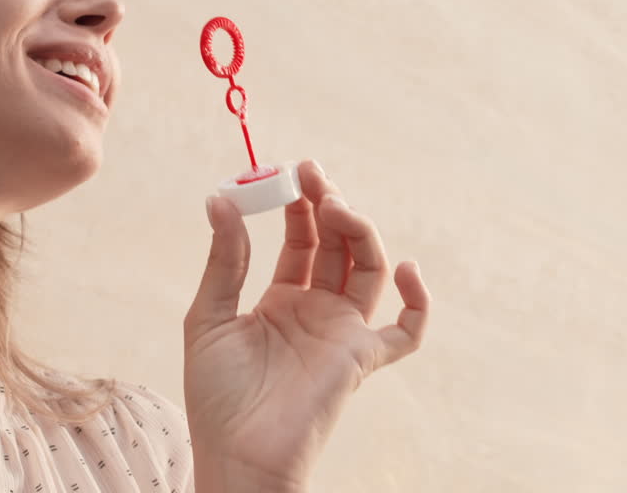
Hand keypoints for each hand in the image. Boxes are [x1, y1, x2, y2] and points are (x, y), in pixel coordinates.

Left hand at [182, 160, 430, 491]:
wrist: (235, 453)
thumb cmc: (216, 395)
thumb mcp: (208, 317)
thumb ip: (224, 261)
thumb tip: (220, 198)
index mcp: (281, 300)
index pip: (301, 240)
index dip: (298, 206)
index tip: (288, 173)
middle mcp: (316, 310)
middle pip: (338, 245)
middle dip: (329, 205)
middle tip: (312, 174)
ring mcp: (342, 332)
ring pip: (368, 269)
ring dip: (358, 232)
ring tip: (335, 206)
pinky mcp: (361, 358)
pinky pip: (406, 332)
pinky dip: (418, 301)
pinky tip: (406, 266)